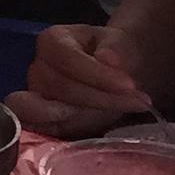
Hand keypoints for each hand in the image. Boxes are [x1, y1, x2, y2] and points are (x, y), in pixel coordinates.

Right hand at [9, 25, 154, 137]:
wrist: (113, 74)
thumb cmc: (113, 55)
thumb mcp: (120, 43)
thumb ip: (115, 47)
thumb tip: (107, 58)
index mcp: (51, 42)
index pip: (67, 59)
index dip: (97, 75)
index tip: (129, 85)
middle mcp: (37, 69)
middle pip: (63, 88)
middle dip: (102, 98)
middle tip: (139, 102)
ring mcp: (35, 98)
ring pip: (56, 112)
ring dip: (93, 116)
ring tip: (124, 113)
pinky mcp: (42, 123)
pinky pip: (45, 131)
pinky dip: (70, 132)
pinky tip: (99, 129)